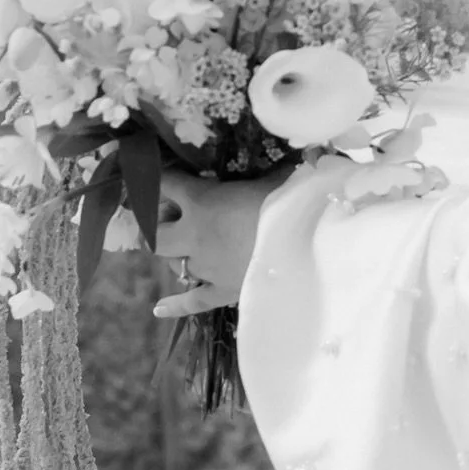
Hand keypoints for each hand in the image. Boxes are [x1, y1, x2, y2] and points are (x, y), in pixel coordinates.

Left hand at [149, 167, 292, 319]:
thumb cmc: (292, 203)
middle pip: (156, 234)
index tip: (158, 176)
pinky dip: (176, 305)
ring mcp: (206, 267)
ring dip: (175, 255)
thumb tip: (284, 159)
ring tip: (185, 247)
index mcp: (201, 200)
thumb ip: (264, 171)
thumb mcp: (274, 178)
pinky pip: (193, 301)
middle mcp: (194, 235)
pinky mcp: (223, 292)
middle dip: (157, 225)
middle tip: (170, 217)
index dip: (158, 180)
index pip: (165, 186)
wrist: (312, 246)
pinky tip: (158, 309)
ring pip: (174, 265)